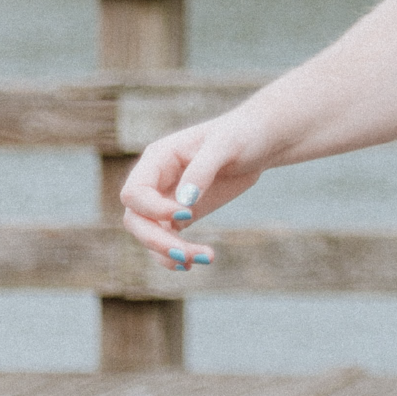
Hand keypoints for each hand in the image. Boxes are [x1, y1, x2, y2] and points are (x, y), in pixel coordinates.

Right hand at [119, 115, 270, 272]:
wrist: (262, 143)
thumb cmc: (242, 134)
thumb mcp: (226, 144)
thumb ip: (202, 169)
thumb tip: (183, 201)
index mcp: (158, 158)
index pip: (134, 192)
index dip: (152, 209)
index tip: (186, 213)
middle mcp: (156, 181)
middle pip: (135, 220)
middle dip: (156, 240)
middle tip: (185, 254)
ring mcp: (166, 200)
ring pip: (150, 235)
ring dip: (169, 253)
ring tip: (203, 258)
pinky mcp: (181, 215)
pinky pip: (168, 240)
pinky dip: (177, 254)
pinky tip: (196, 261)